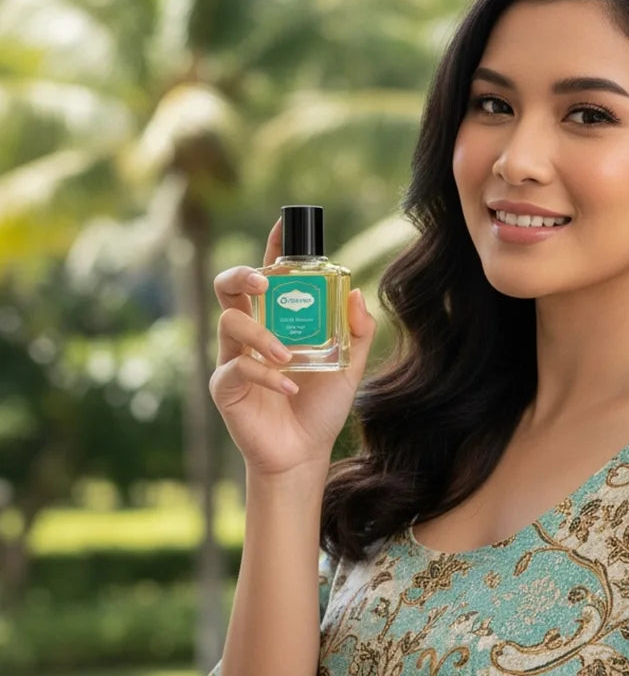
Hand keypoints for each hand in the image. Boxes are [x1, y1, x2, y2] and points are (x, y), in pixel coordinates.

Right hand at [208, 216, 377, 476]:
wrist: (304, 453)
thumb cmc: (321, 407)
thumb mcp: (348, 368)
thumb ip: (357, 333)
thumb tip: (357, 293)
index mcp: (277, 321)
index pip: (269, 276)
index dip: (274, 248)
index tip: (284, 223)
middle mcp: (251, 332)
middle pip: (229, 287)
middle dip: (243, 275)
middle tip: (266, 281)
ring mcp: (233, 356)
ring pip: (229, 321)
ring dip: (261, 334)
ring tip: (288, 357)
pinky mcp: (224, 385)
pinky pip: (236, 366)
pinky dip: (266, 374)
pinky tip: (290, 387)